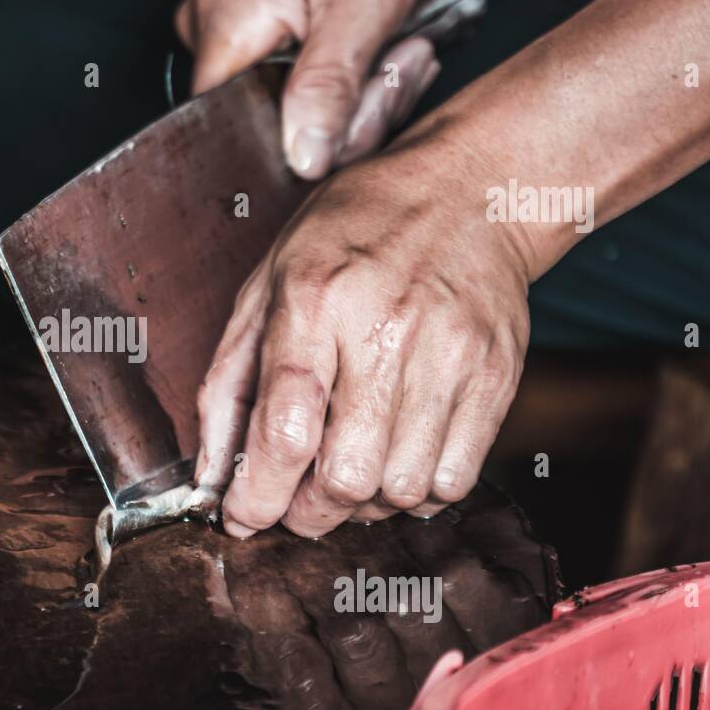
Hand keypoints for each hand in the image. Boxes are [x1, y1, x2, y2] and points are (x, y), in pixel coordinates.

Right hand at [176, 0, 435, 178]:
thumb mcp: (361, 10)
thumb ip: (328, 89)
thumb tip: (304, 159)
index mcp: (222, 26)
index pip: (232, 127)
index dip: (291, 139)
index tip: (347, 115)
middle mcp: (205, 26)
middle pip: (261, 119)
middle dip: (336, 115)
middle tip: (388, 74)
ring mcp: (219, 22)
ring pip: (277, 102)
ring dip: (341, 96)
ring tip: (384, 55)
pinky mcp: (241, 23)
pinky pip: (278, 77)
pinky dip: (327, 76)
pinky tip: (359, 56)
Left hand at [194, 142, 534, 536]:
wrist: (470, 192)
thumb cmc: (355, 233)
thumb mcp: (267, 282)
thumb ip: (230, 381)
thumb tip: (212, 474)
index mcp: (314, 300)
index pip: (286, 428)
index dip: (259, 495)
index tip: (244, 517)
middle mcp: (386, 330)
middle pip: (347, 477)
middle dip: (309, 513)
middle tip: (295, 503)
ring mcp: (450, 356)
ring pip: (401, 490)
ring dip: (364, 506)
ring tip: (349, 470)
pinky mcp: (497, 376)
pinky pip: (455, 480)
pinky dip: (417, 492)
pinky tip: (396, 459)